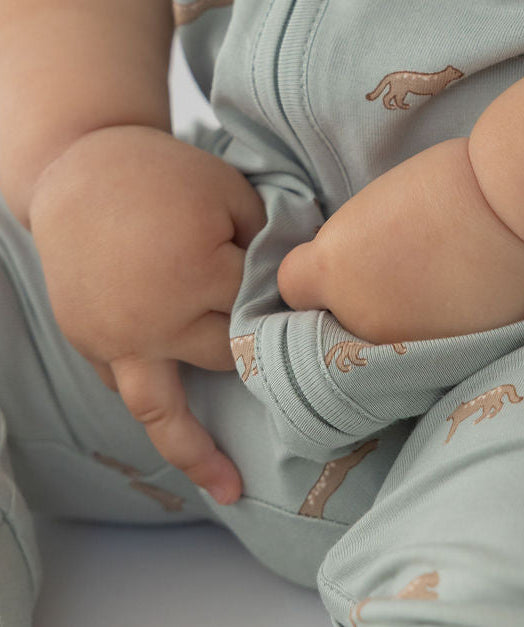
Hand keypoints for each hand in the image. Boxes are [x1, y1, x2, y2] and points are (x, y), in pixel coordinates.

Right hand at [28, 125, 265, 502]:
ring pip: (163, 410)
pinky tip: (179, 426)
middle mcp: (153, 319)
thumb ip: (266, 240)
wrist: (82, 168)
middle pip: (226, 357)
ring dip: (195, 452)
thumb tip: (300, 281)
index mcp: (195, 274)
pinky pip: (128, 387)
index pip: (259, 312)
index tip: (310, 308)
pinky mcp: (90, 343)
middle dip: (252, 349)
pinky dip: (154, 405)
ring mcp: (115, 338)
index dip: (283, 305)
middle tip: (290, 364)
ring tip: (228, 487)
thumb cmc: (166, 174)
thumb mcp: (230, 193)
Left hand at [277, 137, 523, 344]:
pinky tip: (470, 303)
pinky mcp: (448, 363)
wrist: (516, 209)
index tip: (340, 263)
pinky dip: (446, 334)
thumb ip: (358, 243)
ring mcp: (403, 348)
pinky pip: (431, 353)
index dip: (317, 275)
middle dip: (361, 302)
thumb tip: (362, 261)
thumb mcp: (380, 202)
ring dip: (403, 323)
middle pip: (339, 321)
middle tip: (401, 272)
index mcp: (332, 269)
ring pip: (384, 344)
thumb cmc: (451, 181)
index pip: (292, 287)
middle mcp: (358, 319)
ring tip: (441, 287)